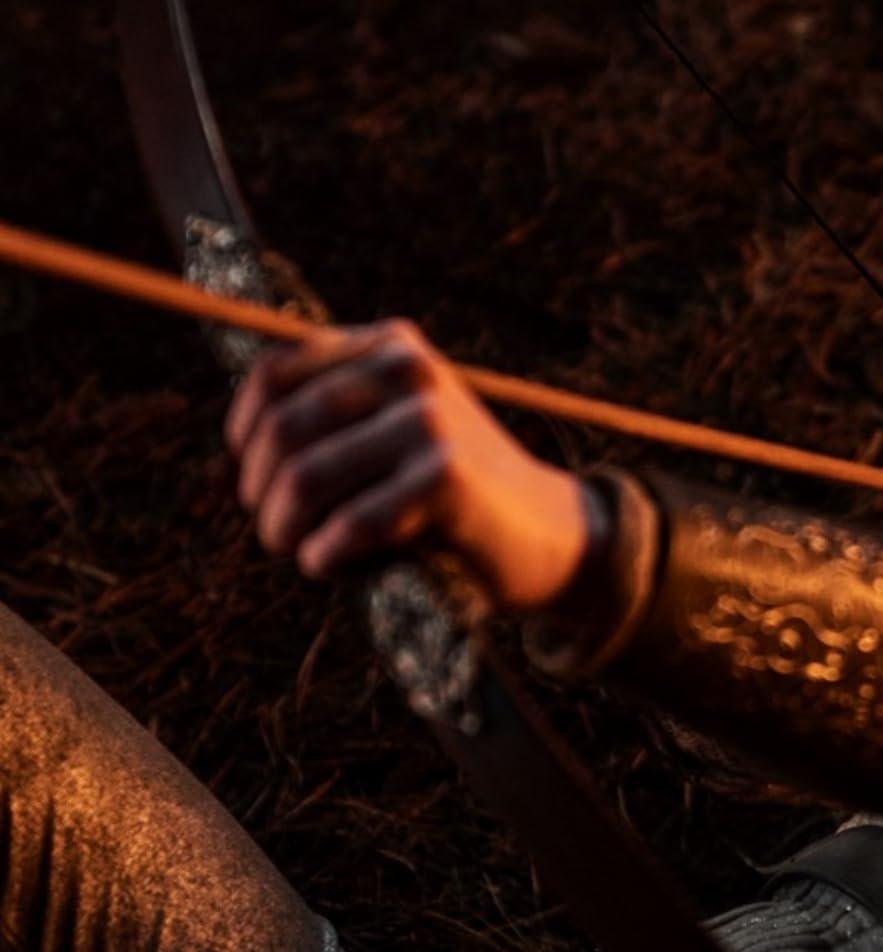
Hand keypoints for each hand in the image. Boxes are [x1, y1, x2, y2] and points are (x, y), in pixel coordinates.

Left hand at [223, 319, 592, 611]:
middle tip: (277, 531)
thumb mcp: (394, 434)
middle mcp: (410, 370)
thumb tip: (224, 462)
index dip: (242, 435)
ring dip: (284, 530)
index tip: (254, 479)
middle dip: (260, 494)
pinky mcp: (446, 479)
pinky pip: (349, 523)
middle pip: (281, 431)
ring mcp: (431, 421)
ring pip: (304, 478)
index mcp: (391, 347)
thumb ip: (329, 425)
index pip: (273, 375)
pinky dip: (325, 556)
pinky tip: (333, 566)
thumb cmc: (453, 494)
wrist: (550, 533)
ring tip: (301, 551)